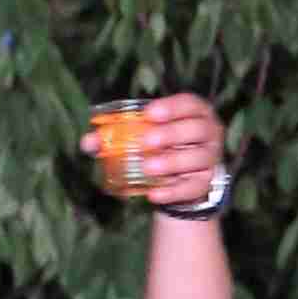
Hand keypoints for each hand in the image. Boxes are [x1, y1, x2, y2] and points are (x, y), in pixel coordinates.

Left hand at [91, 89, 226, 211]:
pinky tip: (153, 194)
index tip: (150, 113)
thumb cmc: (159, 147)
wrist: (177, 178)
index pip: (189, 104)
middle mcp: (208, 133)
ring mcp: (209, 158)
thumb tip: (88, 142)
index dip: (172, 107)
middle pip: (197, 129)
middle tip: (146, 141)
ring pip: (197, 158)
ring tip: (147, 167)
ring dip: (172, 162)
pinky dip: (173, 192)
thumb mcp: (141, 137)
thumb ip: (114, 137)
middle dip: (172, 133)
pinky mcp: (204, 183)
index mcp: (194, 113)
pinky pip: (192, 187)